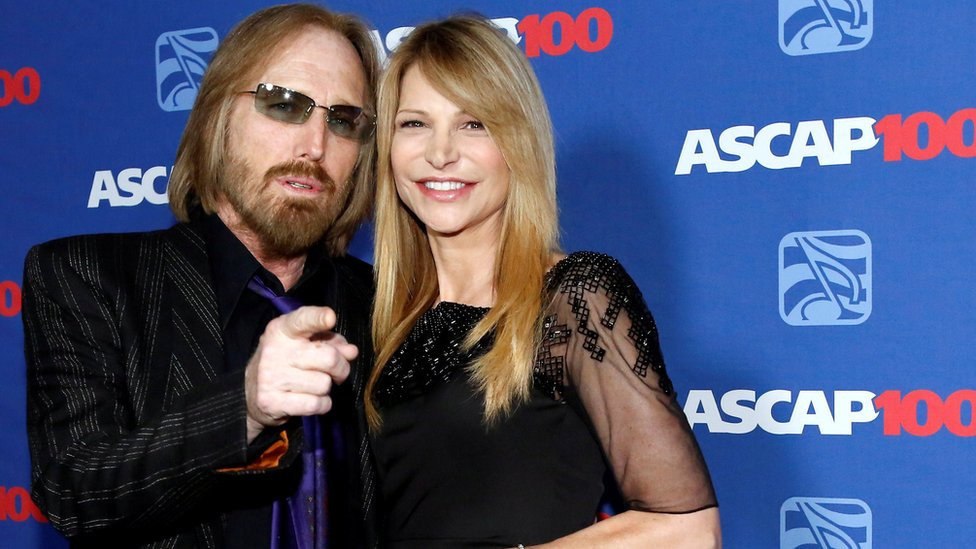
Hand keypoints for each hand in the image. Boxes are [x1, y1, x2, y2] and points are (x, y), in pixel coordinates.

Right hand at [244, 306, 358, 442]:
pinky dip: (322, 405)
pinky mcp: (271, 402)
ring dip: (326, 388)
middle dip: (341, 368)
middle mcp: (275, 350)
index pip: (302, 320)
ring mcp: (271, 377)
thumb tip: (351, 351)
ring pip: (324, 384)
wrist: (251, 393)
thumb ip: (331, 342)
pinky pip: (316, 404)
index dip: (318, 318)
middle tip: (336, 373)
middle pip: (328, 358)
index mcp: (282, 329)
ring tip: (314, 385)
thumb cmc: (286, 363)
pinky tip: (311, 400)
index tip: (330, 318)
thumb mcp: (304, 344)